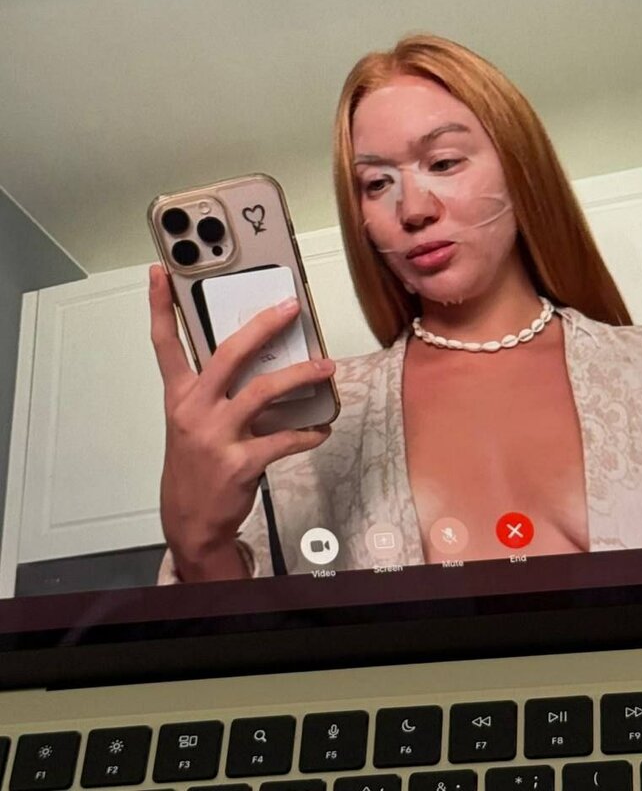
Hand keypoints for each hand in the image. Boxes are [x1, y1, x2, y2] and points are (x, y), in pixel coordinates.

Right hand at [149, 264, 334, 579]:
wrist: (191, 522)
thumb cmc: (196, 465)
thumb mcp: (192, 422)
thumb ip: (215, 389)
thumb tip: (259, 354)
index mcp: (180, 396)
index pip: (166, 343)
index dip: (162, 306)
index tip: (161, 272)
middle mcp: (194, 410)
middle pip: (229, 354)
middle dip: (263, 325)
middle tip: (291, 307)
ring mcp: (215, 436)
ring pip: (264, 390)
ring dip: (302, 375)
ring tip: (327, 367)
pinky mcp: (239, 462)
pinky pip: (284, 439)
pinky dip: (308, 432)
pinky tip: (322, 429)